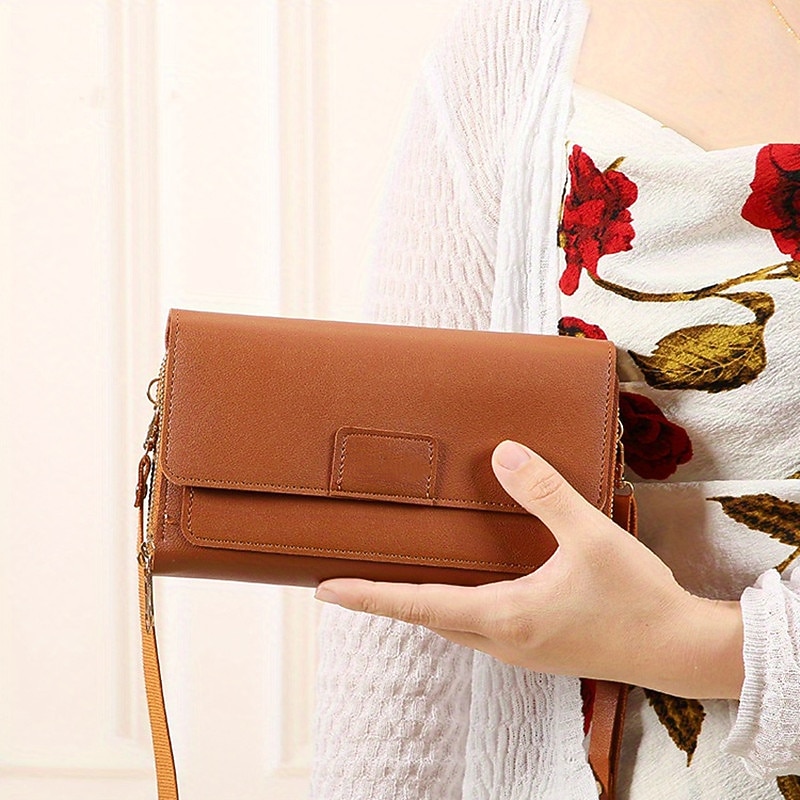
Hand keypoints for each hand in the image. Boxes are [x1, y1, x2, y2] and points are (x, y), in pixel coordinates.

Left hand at [315, 440, 743, 699]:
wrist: (679, 650)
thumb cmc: (637, 598)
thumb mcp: (590, 536)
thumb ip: (545, 494)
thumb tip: (505, 454)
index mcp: (505, 616)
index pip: (419, 605)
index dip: (370, 596)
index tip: (325, 590)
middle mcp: (503, 640)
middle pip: (427, 617)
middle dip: (386, 599)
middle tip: (350, 579)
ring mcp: (519, 650)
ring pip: (452, 624)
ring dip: (419, 603)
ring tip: (394, 578)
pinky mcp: (536, 648)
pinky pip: (478, 627)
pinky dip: (453, 606)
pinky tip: (463, 585)